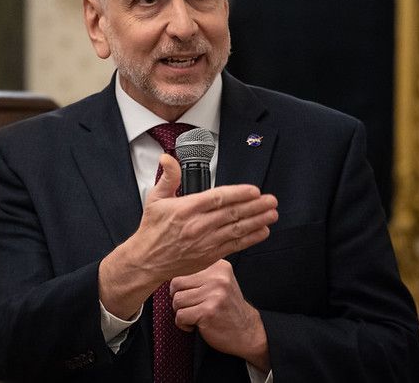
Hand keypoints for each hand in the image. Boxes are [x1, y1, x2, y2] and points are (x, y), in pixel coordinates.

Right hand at [99, 154, 277, 318]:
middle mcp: (198, 225)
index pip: (217, 198)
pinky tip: (263, 231)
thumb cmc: (152, 230)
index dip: (238, 194)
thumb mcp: (155, 199)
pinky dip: (250, 239)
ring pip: (236, 229)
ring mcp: (205, 242)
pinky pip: (234, 245)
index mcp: (186, 209)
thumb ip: (168, 177)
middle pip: (232, 214)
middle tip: (271, 200)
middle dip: (255, 206)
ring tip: (272, 214)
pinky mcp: (209, 255)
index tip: (254, 190)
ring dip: (257, 221)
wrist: (147, 261)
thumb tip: (169, 158)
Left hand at [171, 259, 269, 372]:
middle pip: (176, 284)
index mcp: (220, 267)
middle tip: (191, 306)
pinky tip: (196, 325)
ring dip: (181, 312)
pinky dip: (183, 324)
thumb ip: (201, 275)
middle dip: (179, 298)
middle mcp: (218, 278)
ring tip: (195, 315)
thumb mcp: (221, 283)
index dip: (182, 286)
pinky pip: (180, 316)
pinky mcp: (208, 312)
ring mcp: (214, 295)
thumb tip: (171, 272)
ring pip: (177, 300)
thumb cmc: (228, 308)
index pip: (185, 269)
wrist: (247, 331)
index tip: (191, 294)